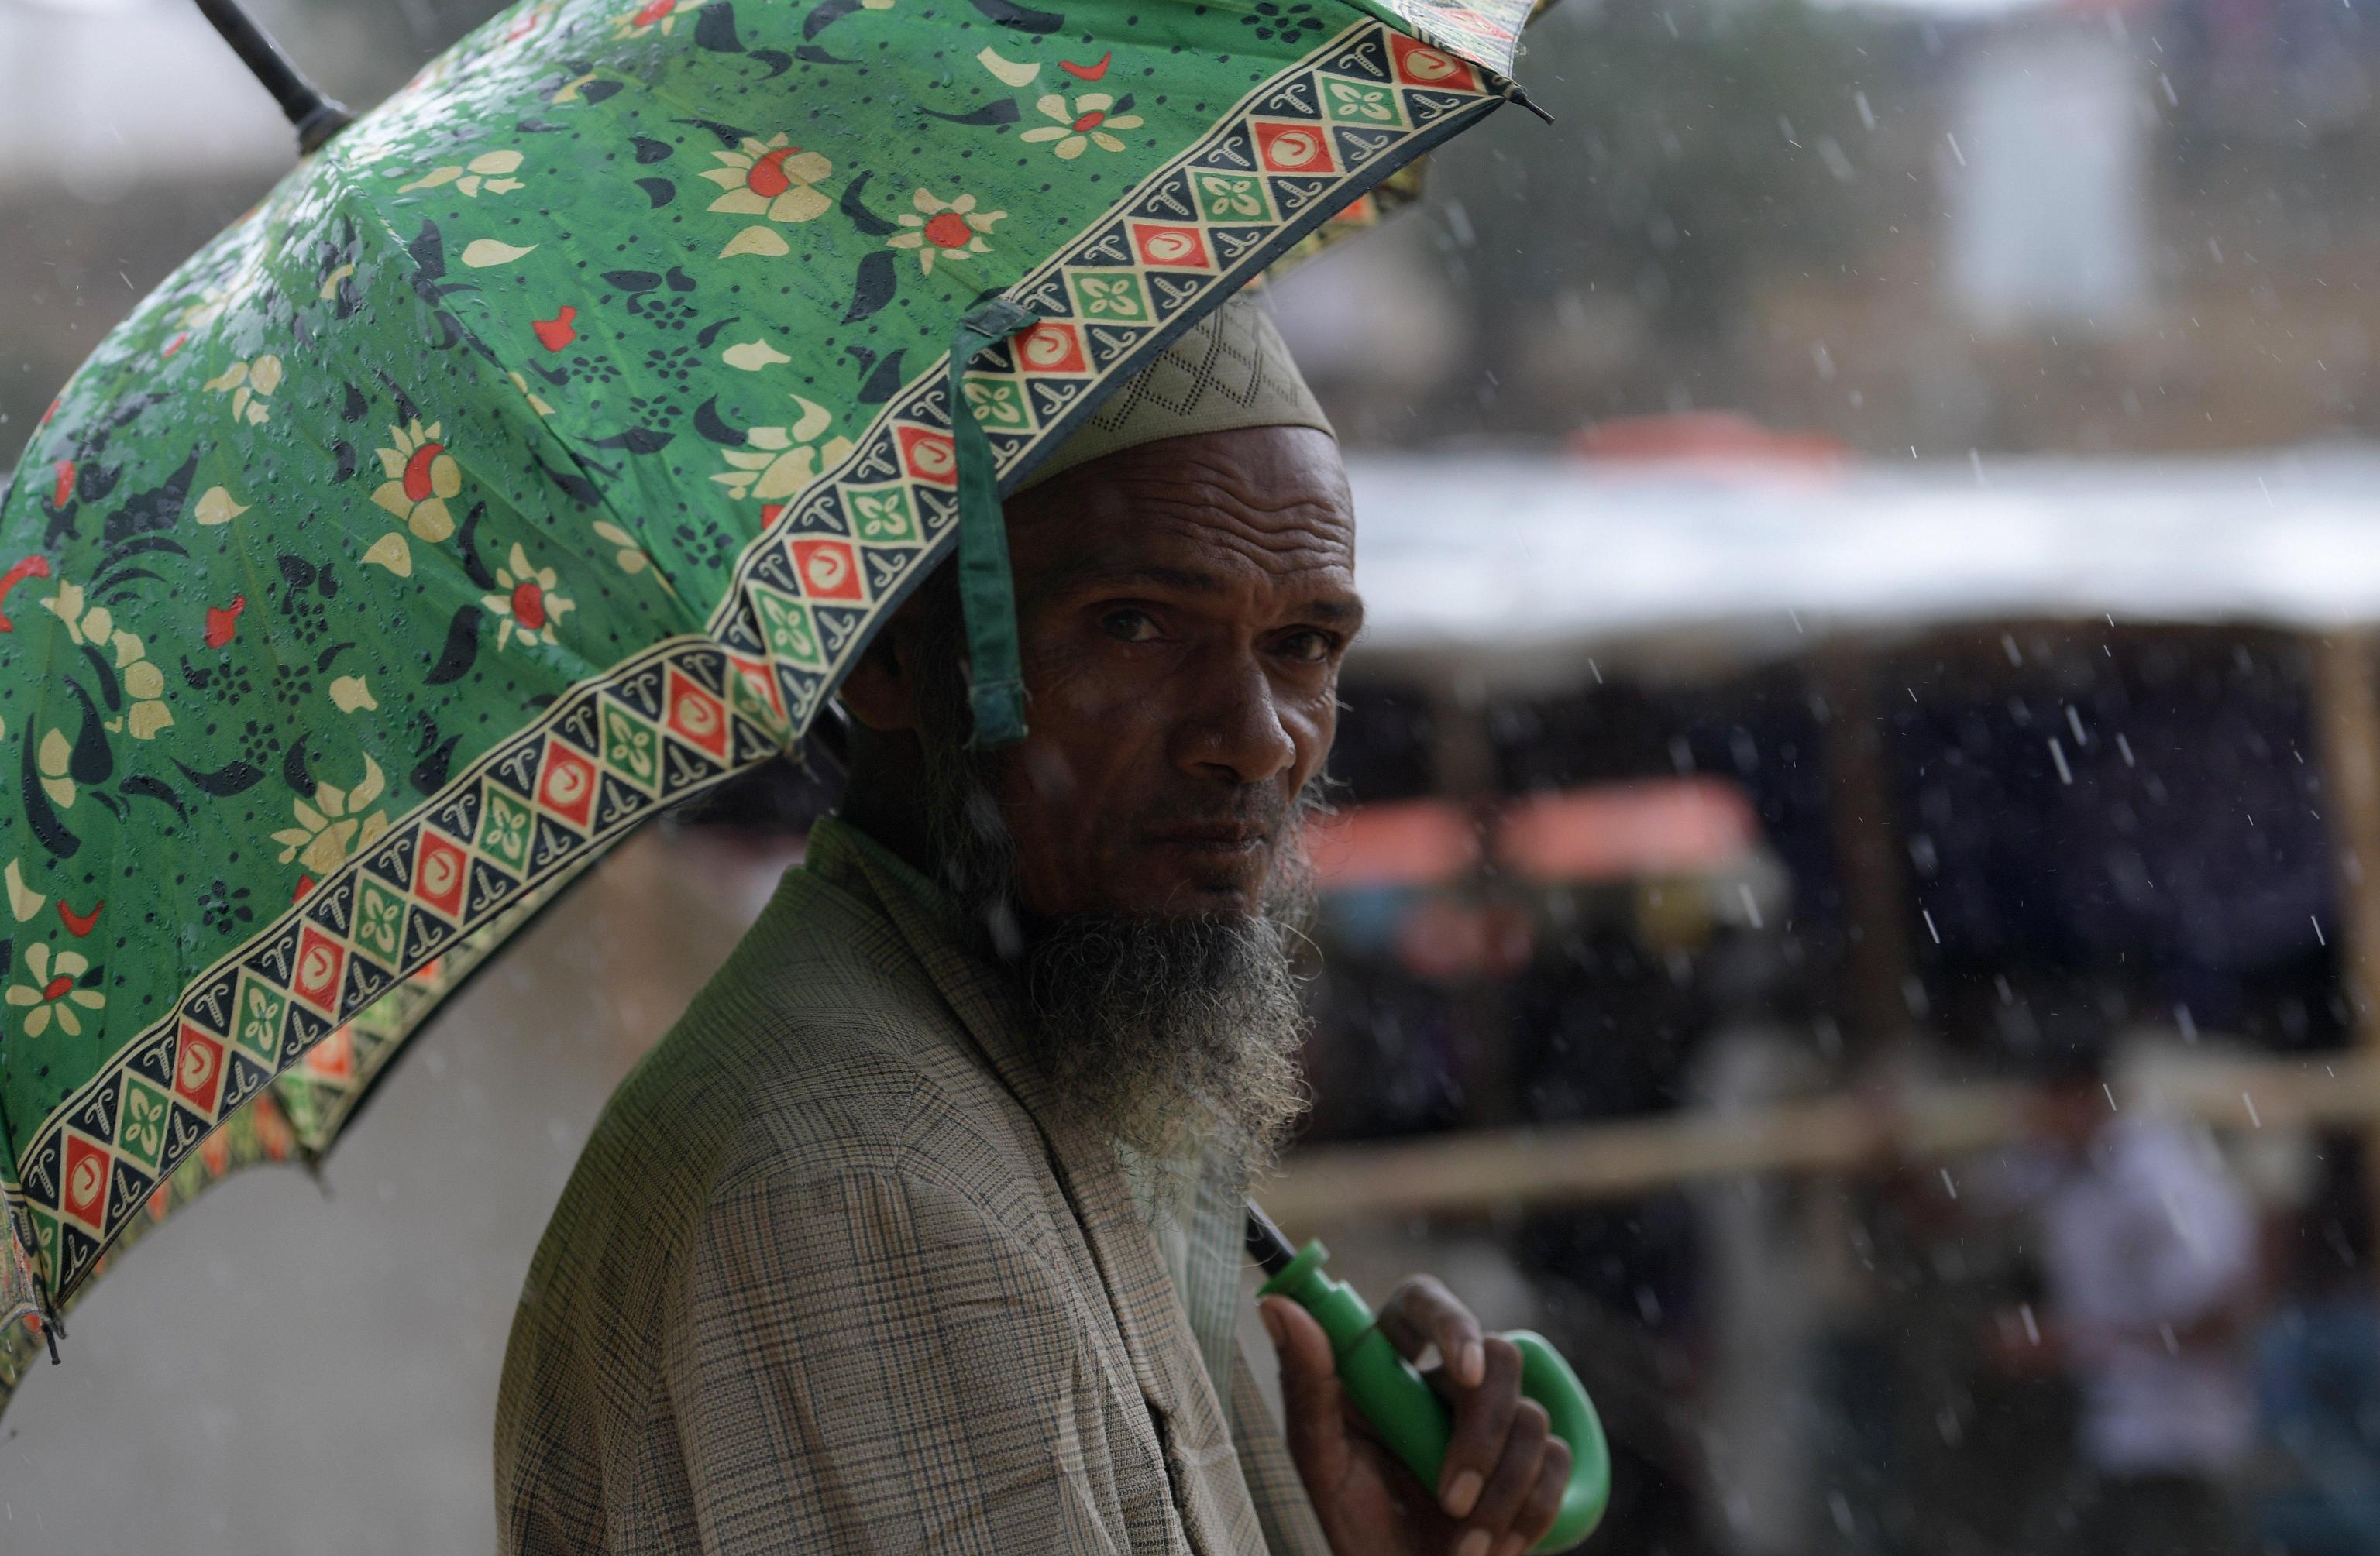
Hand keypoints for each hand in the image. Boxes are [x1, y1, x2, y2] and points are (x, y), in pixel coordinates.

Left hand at [1261, 1276, 1572, 1555]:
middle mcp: (1443, 1385)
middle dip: (1482, 1433)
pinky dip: (1530, 1511)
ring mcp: (1493, 1423)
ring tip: (1466, 1547)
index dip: (1453, 1321)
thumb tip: (1275, 1305)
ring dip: (1503, 1492)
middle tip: (1452, 1499)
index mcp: (1388, 1367)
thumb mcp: (1321, 1463)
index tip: (1463, 1369)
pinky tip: (1496, 1547)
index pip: (1423, 1303)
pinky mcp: (1531, 1463)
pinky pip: (1560, 1461)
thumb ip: (1305, 1386)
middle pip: (1499, 1357)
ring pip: (1532, 1417)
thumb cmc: (1351, 1525)